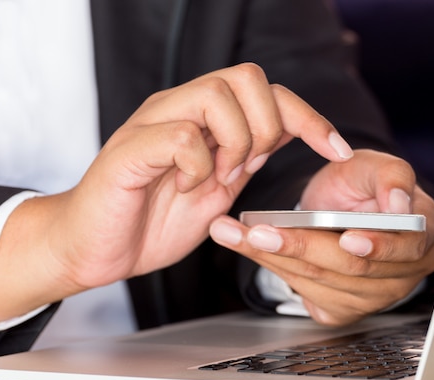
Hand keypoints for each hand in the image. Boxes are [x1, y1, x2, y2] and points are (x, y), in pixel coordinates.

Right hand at [0, 63, 352, 322]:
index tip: (336, 150)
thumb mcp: (215, 192)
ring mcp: (154, 124)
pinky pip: (181, 136)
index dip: (309, 117)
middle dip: (267, 126)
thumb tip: (279, 137)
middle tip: (247, 170)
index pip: (268, 93)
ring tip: (216, 179)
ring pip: (216, 95)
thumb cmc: (150, 222)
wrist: (96, 249)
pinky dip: (197, 167)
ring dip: (233, 144)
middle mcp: (180, 110)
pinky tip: (183, 188)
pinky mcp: (131, 148)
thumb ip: (243, 163)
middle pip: (247, 77)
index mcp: (204, 120)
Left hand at [210, 149, 433, 325]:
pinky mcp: (337, 309)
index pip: (403, 249)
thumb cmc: (364, 188)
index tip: (348, 239)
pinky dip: (269, 266)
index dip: (376, 245)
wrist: (342, 209)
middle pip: (348, 268)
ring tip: (233, 233)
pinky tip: (244, 247)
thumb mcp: (379, 167)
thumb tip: (399, 203)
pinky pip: (301, 291)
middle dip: (301, 248)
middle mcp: (397, 278)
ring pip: (317, 280)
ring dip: (271, 256)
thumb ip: (394, 176)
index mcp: (418, 241)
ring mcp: (366, 298)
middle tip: (260, 232)